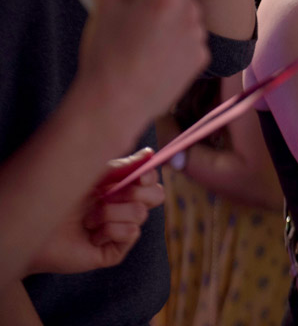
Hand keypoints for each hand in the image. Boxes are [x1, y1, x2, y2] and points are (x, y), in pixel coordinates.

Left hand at [26, 149, 164, 275]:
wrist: (34, 225)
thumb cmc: (59, 196)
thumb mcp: (94, 175)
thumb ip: (123, 166)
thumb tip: (150, 154)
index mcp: (119, 188)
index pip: (151, 180)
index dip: (149, 176)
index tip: (138, 177)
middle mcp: (124, 208)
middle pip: (157, 196)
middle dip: (135, 193)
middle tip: (109, 195)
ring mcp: (121, 230)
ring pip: (140, 214)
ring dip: (111, 213)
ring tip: (89, 218)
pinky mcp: (115, 250)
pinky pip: (131, 233)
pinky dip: (109, 230)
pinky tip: (92, 234)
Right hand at [75, 0, 208, 138]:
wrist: (116, 104)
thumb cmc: (106, 53)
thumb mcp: (108, 4)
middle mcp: (191, 12)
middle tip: (132, 5)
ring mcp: (199, 35)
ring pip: (184, 12)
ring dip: (167, 15)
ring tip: (138, 40)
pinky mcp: (202, 57)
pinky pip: (189, 35)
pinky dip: (174, 37)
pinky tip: (152, 54)